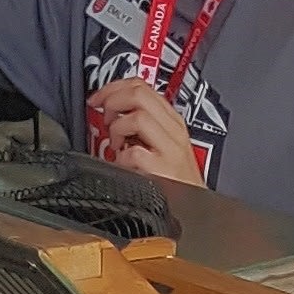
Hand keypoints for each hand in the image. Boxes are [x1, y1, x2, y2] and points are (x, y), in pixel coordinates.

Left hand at [89, 78, 204, 184]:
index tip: (99, 98)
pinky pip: (133, 153)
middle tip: (104, 117)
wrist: (194, 207)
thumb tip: (112, 109)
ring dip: (117, 128)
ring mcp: (169, 150)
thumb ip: (143, 122)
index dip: (114, 87)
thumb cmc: (174, 177)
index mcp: (171, 119)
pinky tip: (123, 165)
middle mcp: (173, 130)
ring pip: (137, 117)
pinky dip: (120, 157)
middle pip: (138, 94)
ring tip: (117, 144)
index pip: (142, 85)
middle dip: (112, 100)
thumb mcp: (162, 141)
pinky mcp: (162, 170)